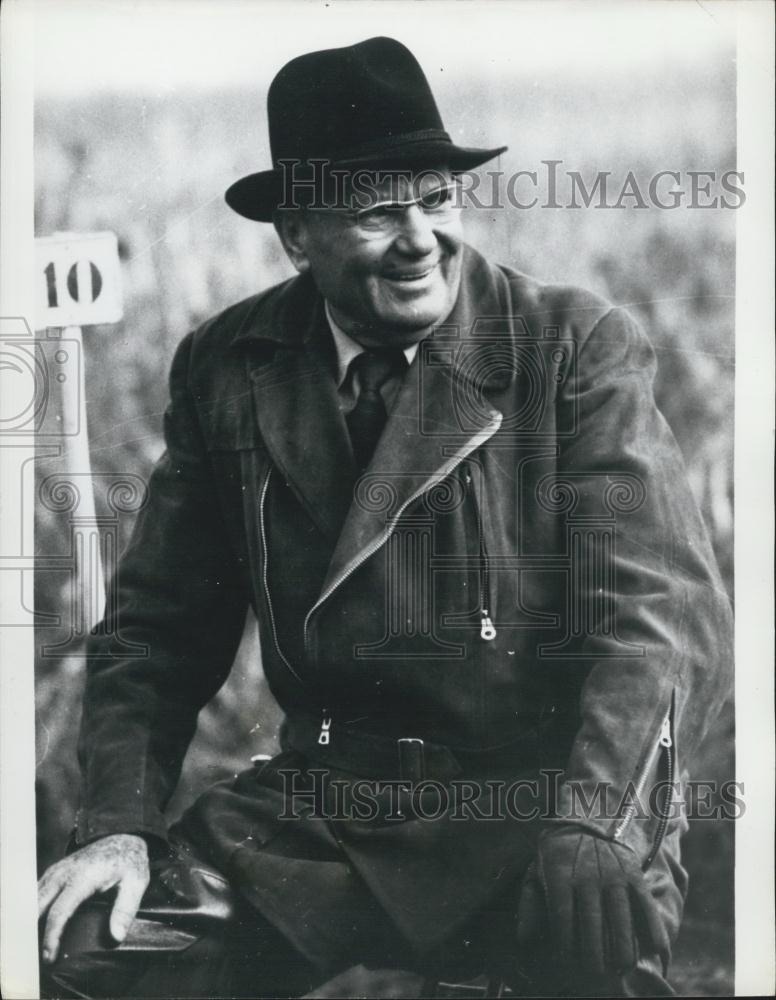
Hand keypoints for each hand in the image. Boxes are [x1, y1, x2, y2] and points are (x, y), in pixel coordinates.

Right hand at [38, 833, 149, 962]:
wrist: (124, 836)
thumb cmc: (129, 861)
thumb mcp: (136, 883)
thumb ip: (125, 910)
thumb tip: (116, 936)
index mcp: (83, 877)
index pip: (59, 911)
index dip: (51, 936)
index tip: (49, 955)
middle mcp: (65, 872)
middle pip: (38, 905)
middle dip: (33, 931)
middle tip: (35, 956)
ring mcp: (59, 869)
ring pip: (34, 896)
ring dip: (31, 919)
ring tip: (34, 943)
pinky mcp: (56, 869)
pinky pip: (37, 889)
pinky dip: (33, 906)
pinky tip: (35, 922)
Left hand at [516, 826, 669, 976]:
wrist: (585, 821)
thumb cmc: (557, 857)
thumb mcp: (537, 873)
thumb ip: (530, 905)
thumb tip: (524, 940)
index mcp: (559, 874)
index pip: (562, 916)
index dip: (564, 943)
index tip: (566, 962)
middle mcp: (587, 873)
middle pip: (592, 921)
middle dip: (593, 953)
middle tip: (594, 973)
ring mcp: (612, 872)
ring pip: (620, 915)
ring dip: (623, 947)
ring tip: (621, 968)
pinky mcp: (632, 871)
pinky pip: (644, 901)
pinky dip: (653, 925)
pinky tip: (656, 948)